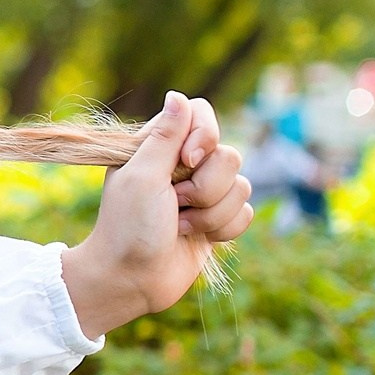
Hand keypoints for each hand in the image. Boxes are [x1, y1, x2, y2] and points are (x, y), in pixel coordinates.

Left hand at [59, 92, 253, 338]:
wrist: (133, 279)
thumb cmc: (128, 227)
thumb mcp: (141, 175)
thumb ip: (164, 136)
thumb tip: (177, 96)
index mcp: (158, 147)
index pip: (201, 113)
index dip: (204, 135)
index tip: (185, 160)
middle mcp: (182, 166)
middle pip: (229, 155)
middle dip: (205, 186)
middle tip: (173, 204)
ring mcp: (202, 193)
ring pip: (241, 186)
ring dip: (210, 213)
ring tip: (179, 225)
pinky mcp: (216, 219)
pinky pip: (245, 213)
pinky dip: (222, 229)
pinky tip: (195, 238)